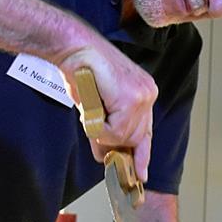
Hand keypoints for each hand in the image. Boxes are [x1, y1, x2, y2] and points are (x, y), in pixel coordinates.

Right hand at [58, 42, 157, 181]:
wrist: (74, 47)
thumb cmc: (81, 70)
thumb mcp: (95, 107)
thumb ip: (104, 130)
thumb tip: (104, 156)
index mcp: (143, 92)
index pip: (146, 131)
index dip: (141, 154)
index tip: (140, 174)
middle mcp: (148, 94)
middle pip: (135, 138)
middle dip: (113, 144)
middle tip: (97, 142)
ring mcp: (142, 96)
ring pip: (123, 136)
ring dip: (100, 131)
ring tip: (90, 109)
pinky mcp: (131, 99)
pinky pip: (113, 130)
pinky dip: (97, 125)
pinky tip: (91, 106)